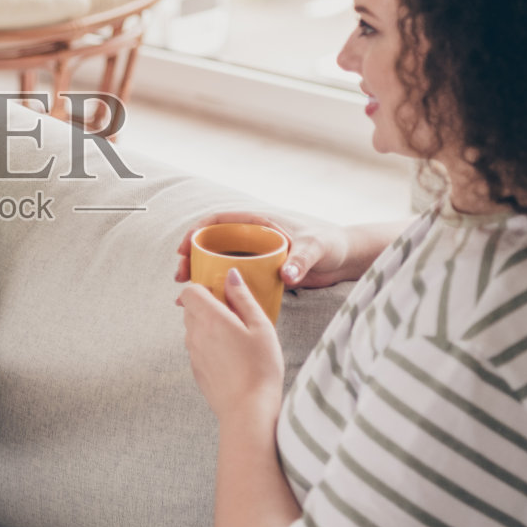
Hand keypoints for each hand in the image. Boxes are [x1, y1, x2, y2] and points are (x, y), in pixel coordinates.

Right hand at [175, 211, 353, 289]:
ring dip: (202, 275)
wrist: (346, 259)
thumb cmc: (331, 244)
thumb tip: (287, 274)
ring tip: (186, 294)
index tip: (183, 249)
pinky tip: (210, 305)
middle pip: (213, 244)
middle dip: (192, 258)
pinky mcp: (262, 273)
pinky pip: (235, 278)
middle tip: (180, 277)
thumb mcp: (316, 248)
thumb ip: (301, 260)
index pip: (219, 221)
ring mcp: (256, 255)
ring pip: (220, 263)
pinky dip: (220, 289)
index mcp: (259, 222)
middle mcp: (253, 237)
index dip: (196, 232)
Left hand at [177, 271, 284, 420]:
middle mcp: (195, 334)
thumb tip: (230, 275)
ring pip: (193, 328)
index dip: (204, 287)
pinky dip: (210, 345)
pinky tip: (233, 357)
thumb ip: (243, 298)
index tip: (224, 293)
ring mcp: (193, 354)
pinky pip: (198, 347)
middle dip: (208, 305)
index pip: (189, 291)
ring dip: (209, 326)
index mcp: (210, 318)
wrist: (248, 411)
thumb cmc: (260, 368)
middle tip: (235, 314)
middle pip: (190, 308)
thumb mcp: (261, 327)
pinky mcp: (196, 370)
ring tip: (237, 337)